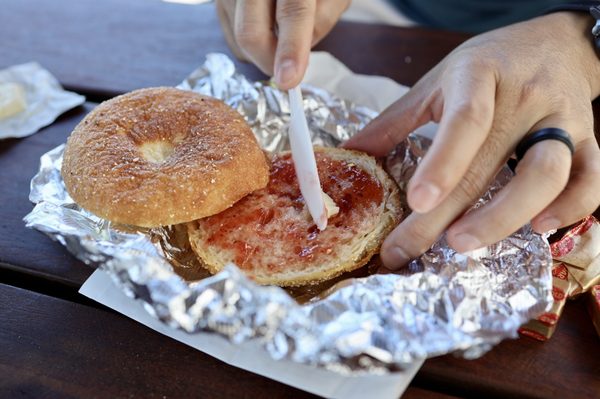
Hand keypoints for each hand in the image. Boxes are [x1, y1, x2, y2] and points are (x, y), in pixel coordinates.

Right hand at [216, 0, 349, 88]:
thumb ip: (322, 21)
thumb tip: (298, 57)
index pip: (292, 13)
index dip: (291, 50)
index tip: (289, 80)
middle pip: (250, 33)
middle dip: (270, 63)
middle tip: (289, 72)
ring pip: (239, 40)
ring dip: (265, 50)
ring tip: (283, 30)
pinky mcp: (219, 1)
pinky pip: (233, 36)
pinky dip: (253, 43)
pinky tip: (267, 25)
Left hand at [344, 12, 599, 268]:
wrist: (556, 42)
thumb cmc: (489, 65)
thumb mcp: (436, 81)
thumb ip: (393, 121)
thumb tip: (348, 156)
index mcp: (480, 78)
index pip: (466, 121)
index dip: (442, 163)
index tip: (415, 202)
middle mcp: (524, 99)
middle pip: (490, 164)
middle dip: (448, 215)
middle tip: (410, 248)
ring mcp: (562, 121)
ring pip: (546, 174)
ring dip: (505, 216)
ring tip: (463, 242)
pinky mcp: (589, 139)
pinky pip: (591, 179)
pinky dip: (569, 208)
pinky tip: (538, 229)